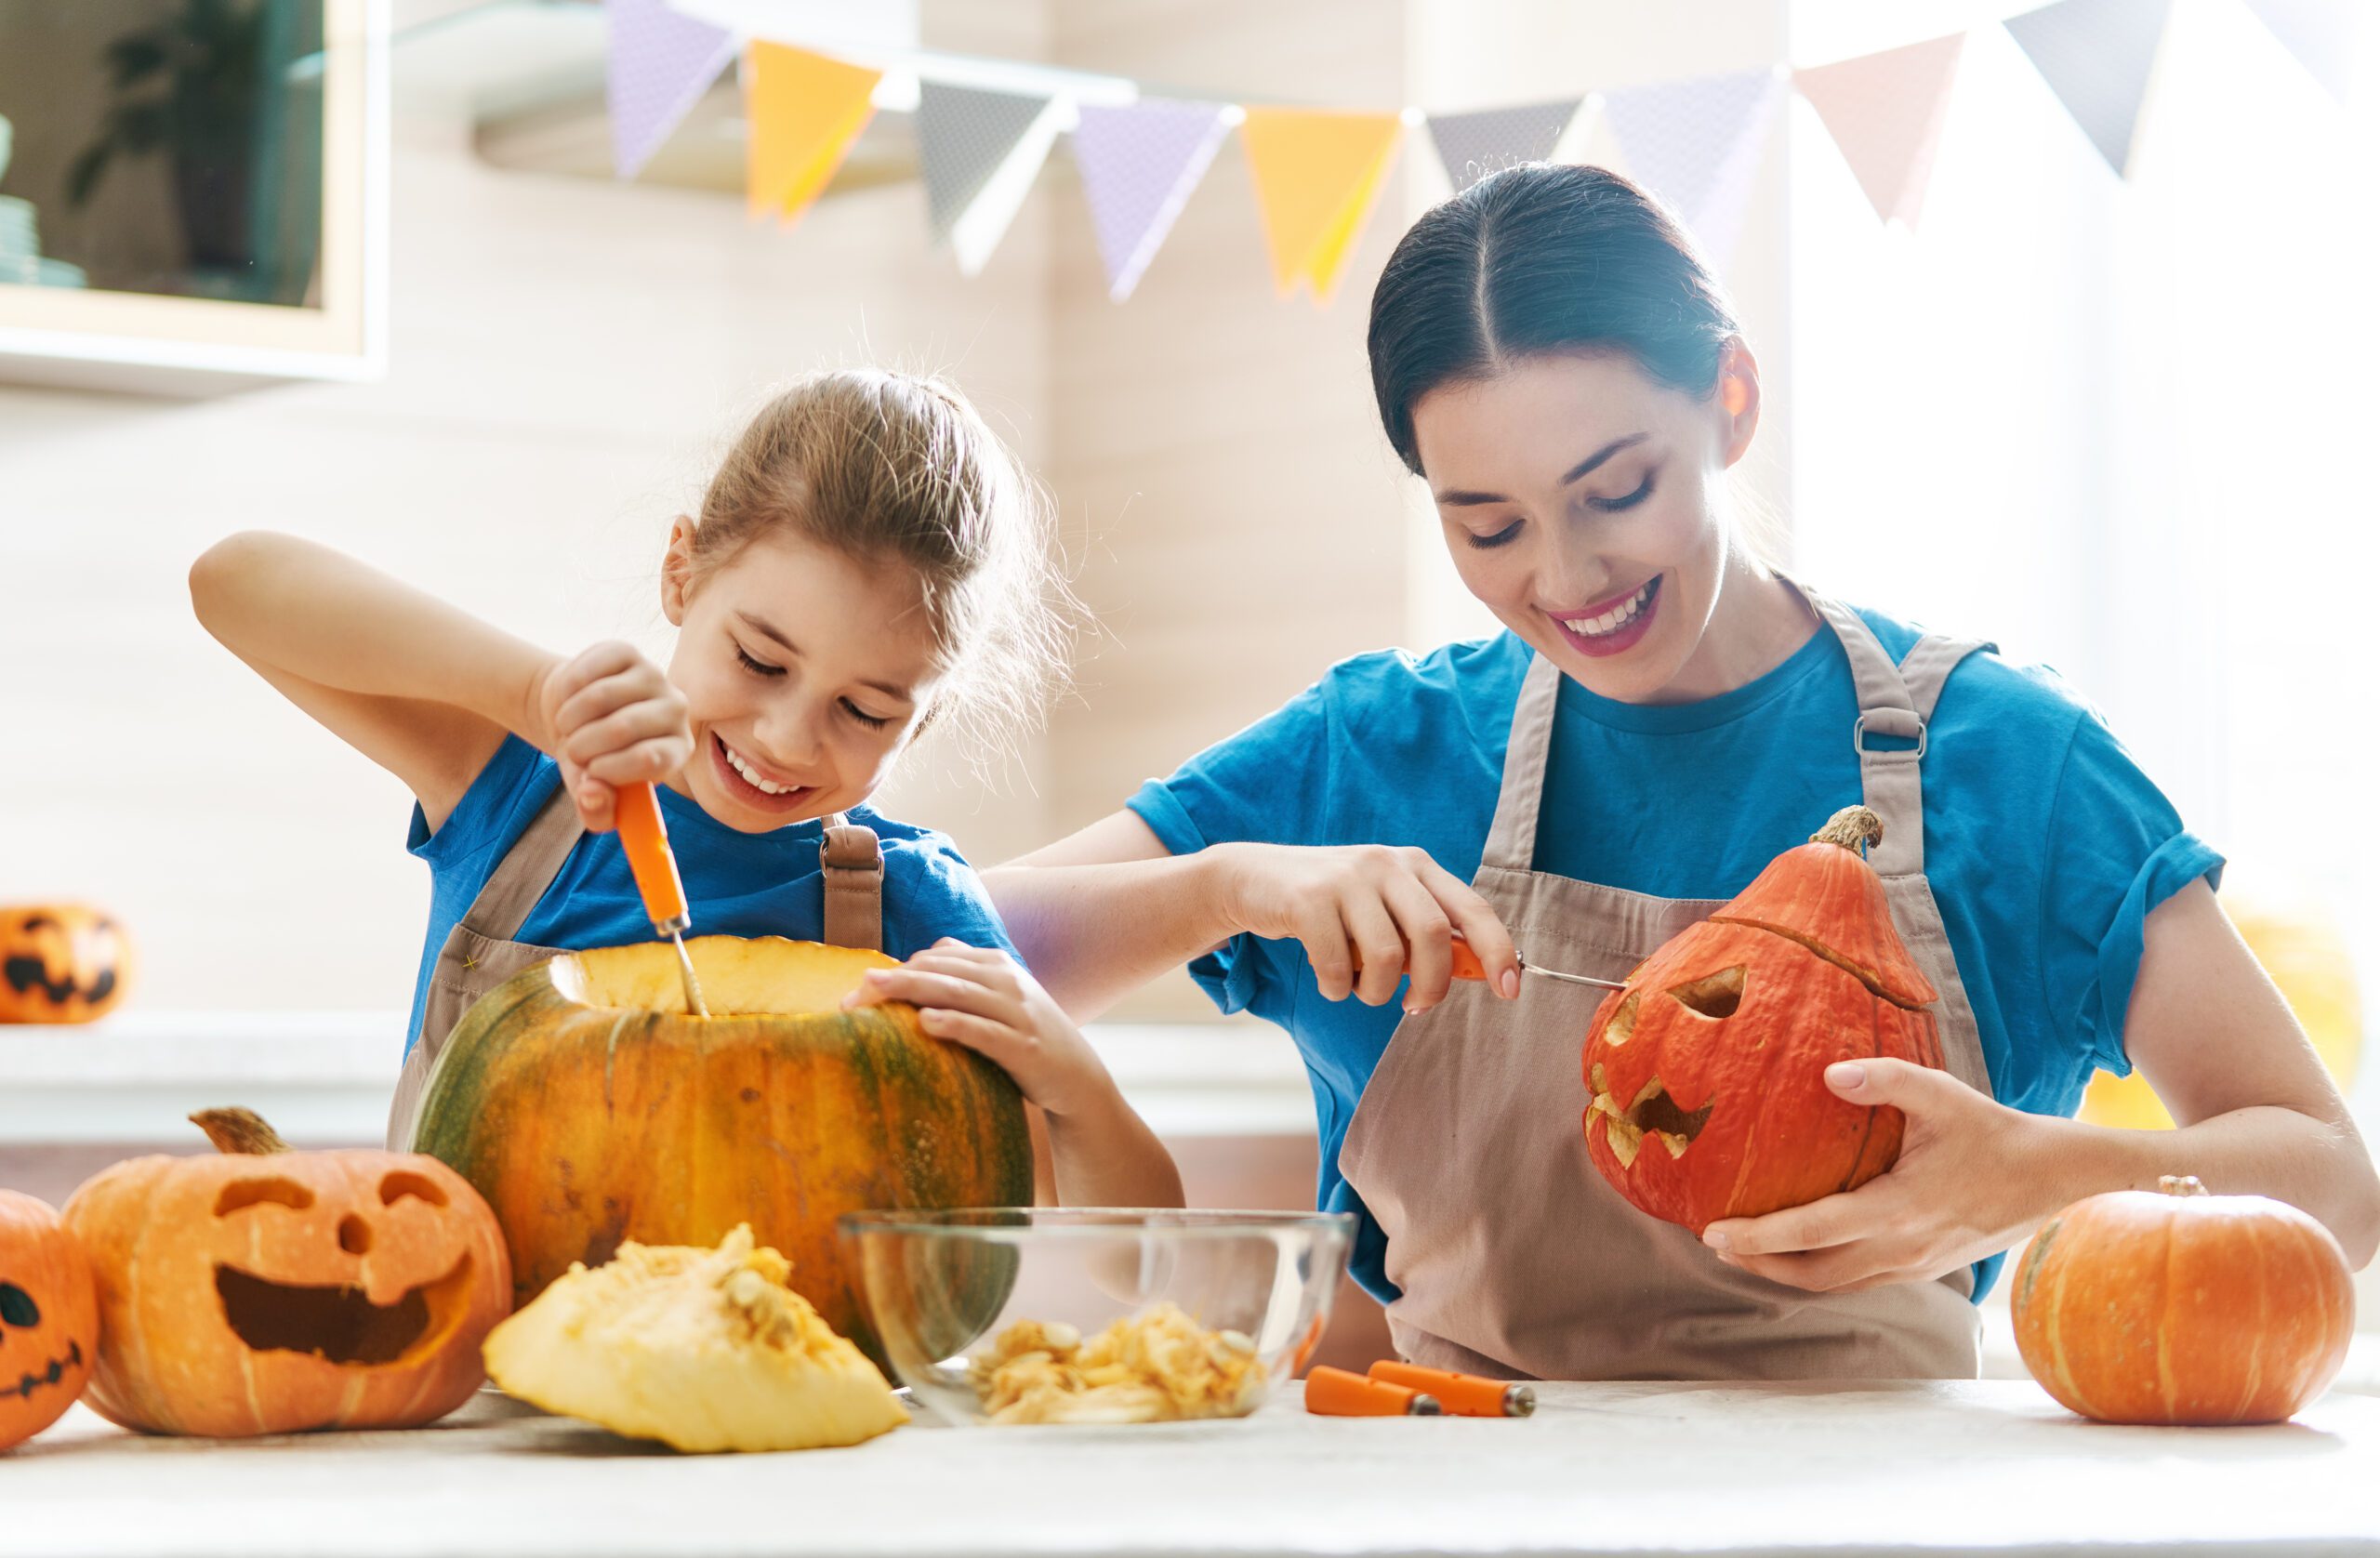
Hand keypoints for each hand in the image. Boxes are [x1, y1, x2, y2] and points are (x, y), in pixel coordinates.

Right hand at [532, 641, 691, 831]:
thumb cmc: (591, 761)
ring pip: (599, 697)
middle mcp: (676, 710)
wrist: (574, 715)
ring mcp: (653, 676)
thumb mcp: (593, 794)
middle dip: (583, 746)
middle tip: (573, 751)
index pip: (651, 759)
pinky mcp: (627, 652)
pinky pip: (587, 670)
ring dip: (569, 720)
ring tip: (568, 728)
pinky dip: (565, 691)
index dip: (610, 770)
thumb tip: (593, 793)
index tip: (590, 774)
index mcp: (677, 750)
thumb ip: (596, 811)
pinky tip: (568, 700)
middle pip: (622, 727)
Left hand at [843, 939, 1121, 1120]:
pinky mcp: (1025, 1047)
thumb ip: (966, 974)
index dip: (897, 968)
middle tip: (854, 993)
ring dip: (913, 991)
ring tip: (875, 993)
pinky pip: (985, 1031)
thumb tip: (924, 955)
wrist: (1077, 1076)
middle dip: (894, 979)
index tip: (860, 989)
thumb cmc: (1026, 1037)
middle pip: (941, 971)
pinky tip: (927, 1022)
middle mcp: (1007, 981)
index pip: (937, 958)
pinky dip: (956, 1023)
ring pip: (957, 993)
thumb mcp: (1000, 997)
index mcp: (996, 965)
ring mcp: (1018, 1013)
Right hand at [1207, 842, 1517, 1012]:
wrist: (1252, 879)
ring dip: (1375, 992)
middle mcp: (1386, 864)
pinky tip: (1329, 982)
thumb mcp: (1382, 908)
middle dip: (1431, 985)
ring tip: (1359, 989)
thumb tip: (1475, 970)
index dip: (1497, 950)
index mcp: (1415, 865)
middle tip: (1416, 1007)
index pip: (1472, 908)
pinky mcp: (1308, 899)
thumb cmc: (1331, 906)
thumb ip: (1424, 932)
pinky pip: (1337, 964)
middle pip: (1432, 935)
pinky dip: (1336, 988)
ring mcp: (1346, 878)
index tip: (1510, 990)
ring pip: (1386, 955)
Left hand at [1699, 1059, 2059, 1291]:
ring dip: (1785, 1274)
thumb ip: (1885, 1080)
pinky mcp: (1923, 1269)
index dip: (1757, 1236)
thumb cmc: (1992, 1131)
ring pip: (1834, 1285)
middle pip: (1811, 1274)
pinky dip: (1820, 1272)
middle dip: (1757, 1263)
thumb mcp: (1940, 1094)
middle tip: (1713, 1242)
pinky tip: (1800, 1250)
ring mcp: (1913, 1267)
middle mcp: (1901, 1251)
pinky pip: (1858, 1280)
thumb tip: (1828, 1072)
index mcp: (1897, 1211)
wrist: (2053, 1178)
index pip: (1810, 1232)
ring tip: (1744, 1251)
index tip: (1712, 1229)